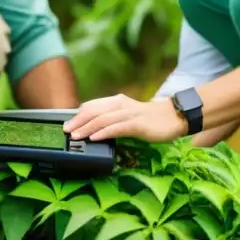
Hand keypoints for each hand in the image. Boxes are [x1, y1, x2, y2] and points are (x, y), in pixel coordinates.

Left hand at [63, 94, 187, 142]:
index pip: (92, 105)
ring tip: (75, 136)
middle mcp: (121, 105)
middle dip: (78, 121)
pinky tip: (94, 138)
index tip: (67, 124)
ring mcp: (129, 114)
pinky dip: (104, 132)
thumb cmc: (148, 119)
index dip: (78, 115)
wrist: (173, 117)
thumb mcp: (126, 115)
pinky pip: (117, 128)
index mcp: (116, 101)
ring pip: (103, 119)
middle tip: (66, 131)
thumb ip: (111, 118)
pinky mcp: (138, 124)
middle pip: (94, 111)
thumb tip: (92, 127)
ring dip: (87, 127)